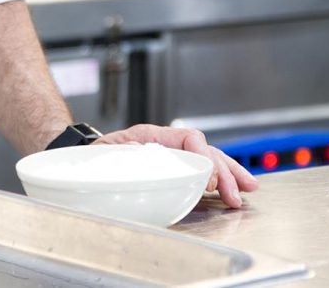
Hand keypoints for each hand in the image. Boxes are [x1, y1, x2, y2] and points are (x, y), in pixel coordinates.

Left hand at [94, 124, 257, 207]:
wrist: (80, 158)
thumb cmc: (91, 156)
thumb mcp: (105, 155)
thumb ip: (125, 155)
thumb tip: (142, 156)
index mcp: (151, 135)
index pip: (189, 138)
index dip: (204, 157)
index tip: (212, 178)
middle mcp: (165, 144)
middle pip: (204, 151)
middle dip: (225, 170)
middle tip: (238, 192)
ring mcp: (169, 156)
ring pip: (206, 161)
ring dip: (229, 175)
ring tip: (248, 188)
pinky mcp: (170, 171)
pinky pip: (199, 173)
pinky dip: (217, 181)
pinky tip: (230, 190)